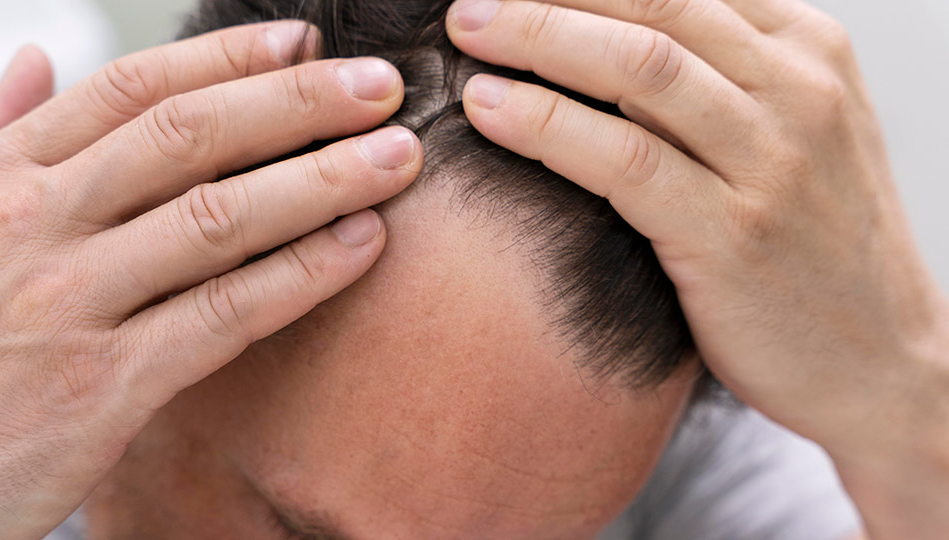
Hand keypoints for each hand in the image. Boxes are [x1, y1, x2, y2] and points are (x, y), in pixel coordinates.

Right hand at [0, 22, 419, 538]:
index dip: (228, 59)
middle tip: (380, 86)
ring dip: (322, 180)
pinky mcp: (103, 385)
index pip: (132, 90)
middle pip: (189, 137)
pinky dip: (302, 275)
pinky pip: (224, 314)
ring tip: (396, 158)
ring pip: (218, 217)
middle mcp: (33, 223)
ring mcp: (69, 302)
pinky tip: (361, 245)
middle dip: (297, 102)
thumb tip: (36, 61)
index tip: (303, 41)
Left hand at [447, 0, 948, 537]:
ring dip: (538, 38)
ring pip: (637, 69)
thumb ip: (720, 79)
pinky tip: (489, 107)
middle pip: (655, 6)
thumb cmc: (811, 244)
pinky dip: (547, 123)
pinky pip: (624, 158)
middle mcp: (798, 90)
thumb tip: (604, 38)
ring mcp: (772, 161)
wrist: (880, 362)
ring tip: (467, 32)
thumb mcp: (790, 135)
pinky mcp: (733, 234)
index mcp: (809, 50)